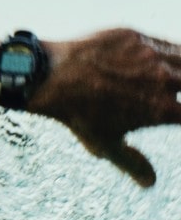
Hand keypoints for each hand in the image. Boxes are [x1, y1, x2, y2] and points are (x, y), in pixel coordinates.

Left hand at [36, 29, 180, 186]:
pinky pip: (166, 43)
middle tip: (174, 98)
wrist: (51, 78)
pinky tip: (169, 60)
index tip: (177, 117)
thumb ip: (132, 163)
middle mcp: (164, 80)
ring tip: (175, 79)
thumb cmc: (77, 115)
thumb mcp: (105, 144)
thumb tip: (150, 183)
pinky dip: (172, 52)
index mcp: (162, 110)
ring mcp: (153, 56)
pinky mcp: (138, 37)